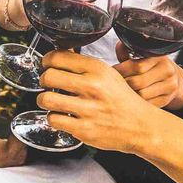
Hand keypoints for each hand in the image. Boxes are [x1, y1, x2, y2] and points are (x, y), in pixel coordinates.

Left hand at [35, 50, 165, 152]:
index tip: (47, 65)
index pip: (58, 57)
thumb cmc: (122, 99)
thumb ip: (84, 65)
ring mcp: (88, 109)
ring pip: (46, 99)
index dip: (47, 61)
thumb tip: (60, 53)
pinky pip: (53, 120)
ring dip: (43, 100)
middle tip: (47, 83)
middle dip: (43, 79)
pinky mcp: (84, 129)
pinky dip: (53, 118)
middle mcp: (92, 87)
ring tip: (50, 101)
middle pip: (48, 76)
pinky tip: (60, 116)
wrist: (140, 126)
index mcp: (97, 69)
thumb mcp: (108, 74)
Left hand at [114, 51, 182, 109]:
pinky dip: (138, 102)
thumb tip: (120, 45)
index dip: (121, 70)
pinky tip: (134, 98)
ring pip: (142, 95)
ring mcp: (169, 86)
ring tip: (124, 90)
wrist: (175, 79)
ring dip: (129, 94)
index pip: (137, 66)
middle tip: (116, 82)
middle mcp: (167, 71)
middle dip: (124, 83)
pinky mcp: (167, 99)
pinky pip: (147, 104)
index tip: (113, 72)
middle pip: (137, 82)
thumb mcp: (143, 55)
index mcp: (159, 57)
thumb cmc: (152, 66)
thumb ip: (128, 51)